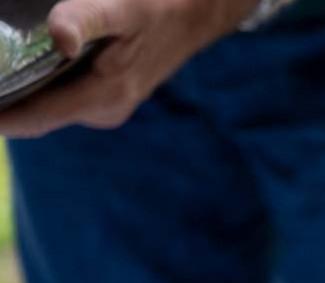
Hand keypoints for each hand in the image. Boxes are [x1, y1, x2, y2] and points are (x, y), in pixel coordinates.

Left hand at [0, 0, 257, 137]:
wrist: (196, 14)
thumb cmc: (156, 6)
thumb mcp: (122, 6)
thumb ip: (86, 19)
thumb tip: (59, 37)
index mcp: (103, 98)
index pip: (32, 119)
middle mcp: (103, 112)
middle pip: (36, 116)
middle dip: (3, 103)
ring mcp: (107, 109)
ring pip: (48, 109)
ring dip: (19, 94)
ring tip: (0, 72)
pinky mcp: (109, 100)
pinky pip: (63, 100)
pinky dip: (40, 87)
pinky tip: (27, 66)